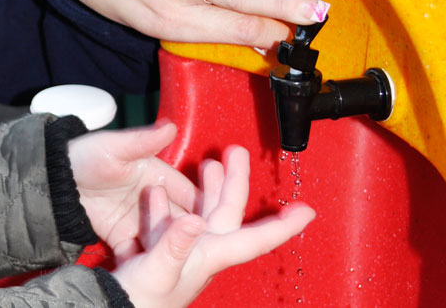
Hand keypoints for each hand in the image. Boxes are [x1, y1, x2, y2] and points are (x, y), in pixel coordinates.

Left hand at [67, 122, 199, 258]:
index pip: (190, 195)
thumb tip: (170, 126)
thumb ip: (143, 140)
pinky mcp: (122, 237)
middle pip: (181, 222)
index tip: (209, 223)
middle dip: (189, 236)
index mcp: (159, 176)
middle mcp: (154, 200)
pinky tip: (146, 272)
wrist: (54, 179)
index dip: (202, 208)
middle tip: (193, 249)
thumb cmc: (86, 155)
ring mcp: (139, 220)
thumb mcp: (115, 147)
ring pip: (163, 240)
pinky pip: (138, 253)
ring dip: (168, 251)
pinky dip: (143, 263)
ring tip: (172, 263)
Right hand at [112, 145, 314, 307]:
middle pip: (227, 213)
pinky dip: (168, 203)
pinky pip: (171, 222)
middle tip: (236, 153)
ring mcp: (182, 252)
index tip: (307, 211)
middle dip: (235, 182)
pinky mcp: (160, 252)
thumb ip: (173, 244)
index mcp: (208, 255)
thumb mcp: (155, 270)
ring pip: (201, 213)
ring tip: (208, 164)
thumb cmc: (138, 300)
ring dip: (206, 188)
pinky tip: (157, 193)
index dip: (283, 226)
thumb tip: (192, 220)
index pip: (255, 239)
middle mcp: (201, 252)